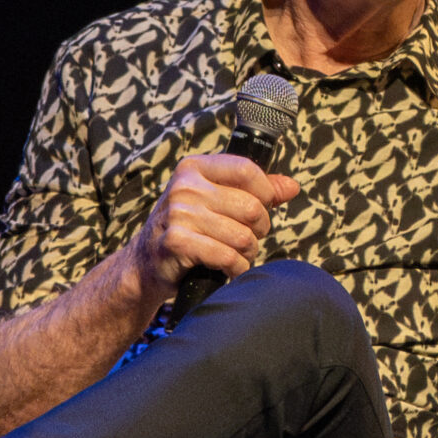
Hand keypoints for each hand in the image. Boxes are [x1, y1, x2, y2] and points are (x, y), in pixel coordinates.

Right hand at [129, 154, 301, 294]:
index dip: (266, 192)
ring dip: (247, 253)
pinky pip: (227, 256)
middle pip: (251, 207)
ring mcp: (178, 214)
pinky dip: (236, 268)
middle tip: (248, 239)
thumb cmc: (189, 229)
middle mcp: (185, 187)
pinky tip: (229, 268)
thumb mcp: (216, 201)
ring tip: (237, 255)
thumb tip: (291, 187)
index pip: (246, 170)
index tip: (265, 207)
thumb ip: (254, 191)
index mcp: (195, 168)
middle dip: (259, 230)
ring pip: (243, 236)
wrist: (146, 264)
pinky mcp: (177, 243)